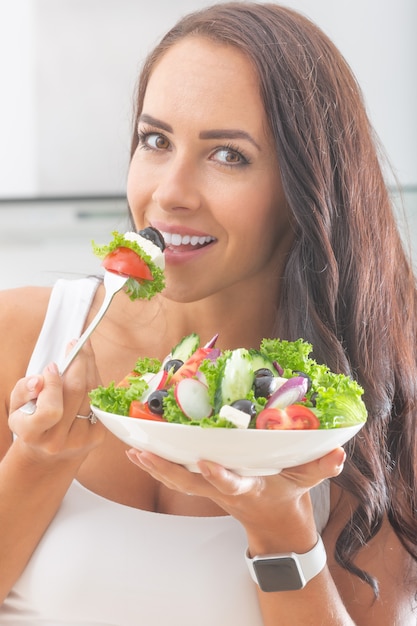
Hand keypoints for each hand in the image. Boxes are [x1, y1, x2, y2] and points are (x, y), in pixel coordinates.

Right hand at [8, 341, 103, 464]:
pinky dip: (96, 381)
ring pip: (92, 392)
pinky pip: (100, 400)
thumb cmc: (30, 422)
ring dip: (89, 367)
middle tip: (76, 344)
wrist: (48, 454)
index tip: (52, 366)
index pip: (50, 409)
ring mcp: (81, 440)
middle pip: (77, 393)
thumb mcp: (17, 407)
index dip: (54, 384)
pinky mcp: (99, 435)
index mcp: (33, 434)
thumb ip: (23, 390)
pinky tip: (88, 371)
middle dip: (78, 362)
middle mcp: (59, 441)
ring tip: (82, 353)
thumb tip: (40, 379)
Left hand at [126, 446, 345, 534]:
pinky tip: (141, 448)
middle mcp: (223, 489)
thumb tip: (337, 452)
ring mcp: (210, 488)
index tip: (205, 463)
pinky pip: (178, 473)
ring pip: (178, 479)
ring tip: (132, 448)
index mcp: (248, 489)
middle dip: (166, 470)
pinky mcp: (204, 482)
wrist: (274, 522)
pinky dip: (160, 462)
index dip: (218, 476)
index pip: (231, 484)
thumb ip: (320, 467)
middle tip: (142, 453)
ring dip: (155, 465)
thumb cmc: (286, 496)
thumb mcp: (305, 481)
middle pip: (189, 483)